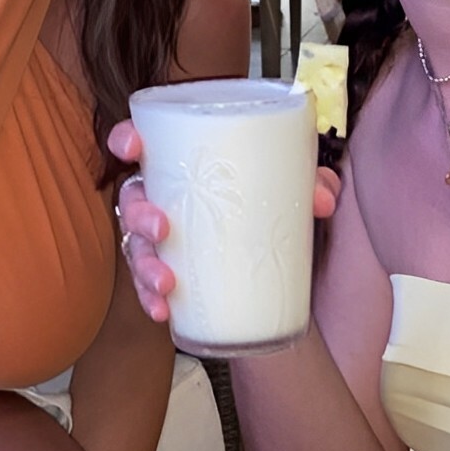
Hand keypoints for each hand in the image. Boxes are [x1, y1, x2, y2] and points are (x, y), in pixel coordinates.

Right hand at [109, 120, 340, 324]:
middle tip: (162, 229)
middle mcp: (167, 199)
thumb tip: (322, 198)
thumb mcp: (296, 190)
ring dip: (144, 265)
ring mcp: (166, 240)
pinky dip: (151, 299)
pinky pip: (149, 287)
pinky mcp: (173, 275)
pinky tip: (163, 312)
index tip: (132, 147)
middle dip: (139, 214)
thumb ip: (312, 184)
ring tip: (166, 282)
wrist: (287, 271)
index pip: (144, 143)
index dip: (127, 139)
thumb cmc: (276, 208)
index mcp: (185, 165)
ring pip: (136, 246)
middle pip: (134, 198)